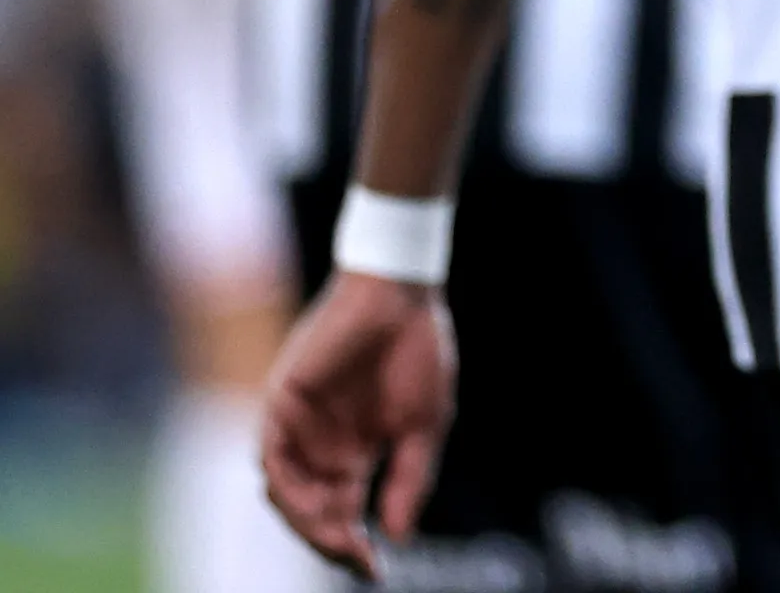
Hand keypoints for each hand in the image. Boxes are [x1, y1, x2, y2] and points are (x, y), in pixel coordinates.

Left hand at [261, 271, 455, 574]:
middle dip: (331, 541)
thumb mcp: (423, 426)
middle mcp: (320, 446)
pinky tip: (313, 504)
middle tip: (355, 559)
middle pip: (312, 510)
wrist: (402, 298)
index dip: (355, 545)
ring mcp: (298, 426)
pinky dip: (287, 486)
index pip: (344, 512)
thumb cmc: (418, 352)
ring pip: (286, 491)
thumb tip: (397, 536)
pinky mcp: (282, 403)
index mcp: (354, 452)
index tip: (377, 571)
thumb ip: (408, 479)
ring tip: (336, 537)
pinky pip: (271, 457)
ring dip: (306, 520)